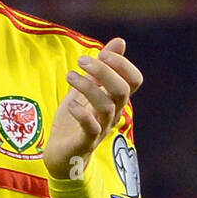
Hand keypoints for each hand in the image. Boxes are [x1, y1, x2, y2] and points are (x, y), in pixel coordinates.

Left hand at [43, 38, 141, 179]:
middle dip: (104, 70)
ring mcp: (100, 129)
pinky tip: (71, 104)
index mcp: (115, 100)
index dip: (123, 64)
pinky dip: (82, 113)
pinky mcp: (85, 142)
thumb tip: (120, 41)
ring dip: (88, 87)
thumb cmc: (75, 121)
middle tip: (81, 61)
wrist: (61, 156)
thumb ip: (102, 67)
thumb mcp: (87, 89)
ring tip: (70, 76)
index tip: (102, 53)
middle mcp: (113, 114)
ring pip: (106, 106)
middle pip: (122, 90)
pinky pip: (91, 128)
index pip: (134, 80)